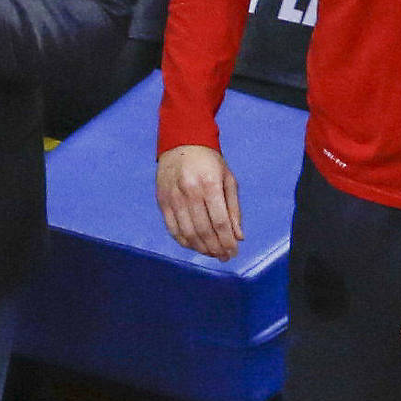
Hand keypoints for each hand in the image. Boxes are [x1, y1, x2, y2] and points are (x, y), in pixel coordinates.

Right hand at [156, 145, 242, 260]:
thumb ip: (234, 209)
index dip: (227, 241)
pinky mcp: (162, 202)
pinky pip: (173, 229)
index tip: (234, 252)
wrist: (181, 143)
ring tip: (211, 253)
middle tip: (224, 257)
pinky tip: (194, 246)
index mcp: (209, 185)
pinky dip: (184, 241)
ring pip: (187, 233)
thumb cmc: (209, 162)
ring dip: (201, 248)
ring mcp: (173, 198)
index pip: (220, 222)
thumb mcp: (228, 179)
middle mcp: (190, 192)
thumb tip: (238, 236)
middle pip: (203, 231)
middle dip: (216, 248)